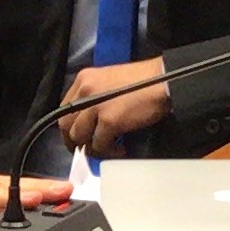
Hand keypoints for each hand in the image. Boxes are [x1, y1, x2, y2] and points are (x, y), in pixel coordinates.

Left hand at [55, 59, 171, 149]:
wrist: (163, 80)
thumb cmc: (143, 80)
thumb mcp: (109, 80)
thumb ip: (94, 96)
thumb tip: (90, 120)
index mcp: (83, 79)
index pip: (65, 108)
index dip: (70, 126)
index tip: (78, 136)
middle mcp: (84, 91)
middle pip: (67, 124)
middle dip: (74, 141)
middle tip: (87, 149)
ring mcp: (95, 106)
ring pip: (80, 137)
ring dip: (92, 148)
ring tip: (108, 149)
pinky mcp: (109, 121)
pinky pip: (99, 144)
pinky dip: (108, 151)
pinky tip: (120, 149)